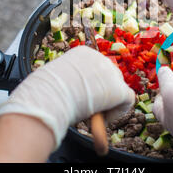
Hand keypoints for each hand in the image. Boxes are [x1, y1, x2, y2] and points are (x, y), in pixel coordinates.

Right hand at [0, 46, 134, 148]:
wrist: (50, 95)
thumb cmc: (46, 89)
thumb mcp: (54, 80)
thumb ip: (65, 81)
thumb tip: (60, 93)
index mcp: (83, 53)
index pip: (94, 67)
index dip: (91, 84)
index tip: (82, 97)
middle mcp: (100, 58)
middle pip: (109, 76)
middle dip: (102, 92)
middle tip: (90, 109)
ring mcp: (111, 72)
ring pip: (118, 89)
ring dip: (108, 103)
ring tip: (93, 116)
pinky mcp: (119, 89)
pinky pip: (127, 101)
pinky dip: (117, 112)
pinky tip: (102, 119)